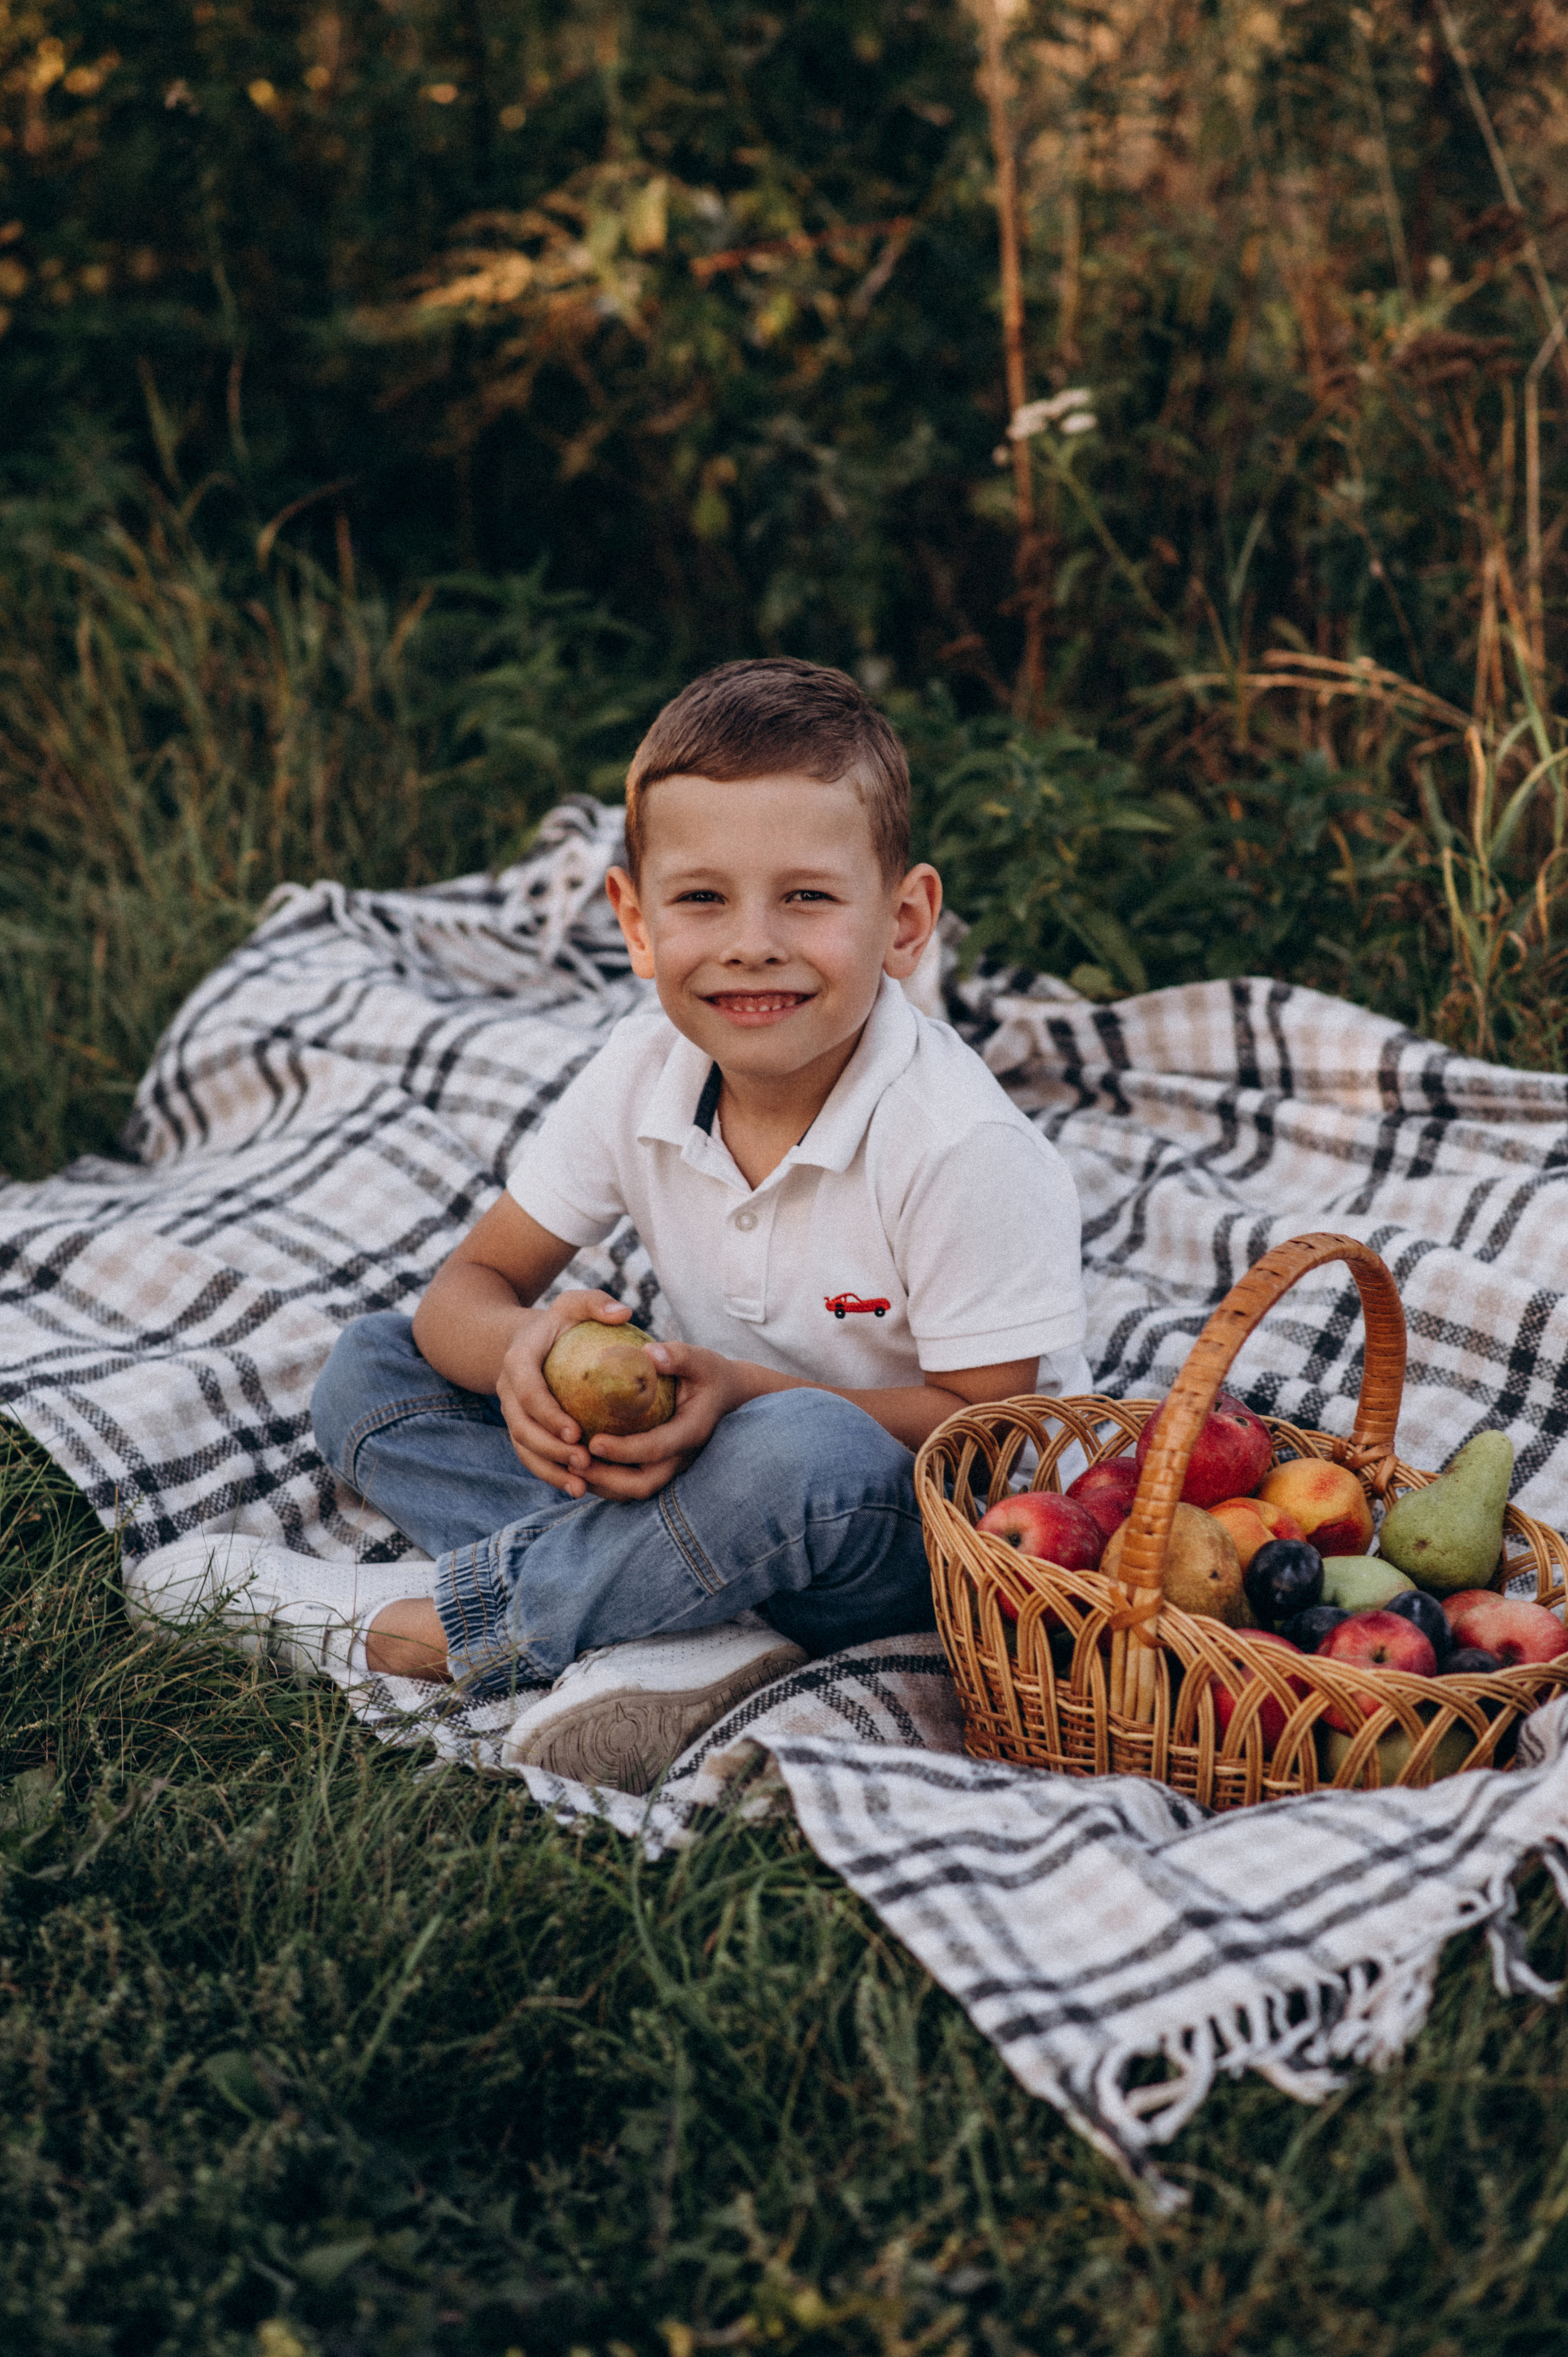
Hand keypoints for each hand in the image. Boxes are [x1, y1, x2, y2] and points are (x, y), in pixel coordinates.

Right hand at [495, 1288, 644, 1498]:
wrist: (525, 1340)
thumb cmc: (560, 1323)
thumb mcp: (575, 1304)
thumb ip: (596, 1303)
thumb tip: (623, 1313)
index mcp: (519, 1360)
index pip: (527, 1390)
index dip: (547, 1414)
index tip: (576, 1431)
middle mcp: (508, 1389)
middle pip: (522, 1426)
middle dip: (550, 1449)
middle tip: (585, 1461)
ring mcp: (511, 1412)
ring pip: (523, 1447)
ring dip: (549, 1469)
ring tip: (581, 1485)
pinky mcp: (520, 1428)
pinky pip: (530, 1456)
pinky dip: (550, 1473)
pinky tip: (579, 1487)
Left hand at [575, 1340, 754, 1499]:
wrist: (728, 1395)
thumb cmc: (710, 1374)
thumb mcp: (701, 1359)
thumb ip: (678, 1356)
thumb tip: (650, 1354)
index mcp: (690, 1432)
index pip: (655, 1449)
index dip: (624, 1450)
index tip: (593, 1442)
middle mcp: (681, 1457)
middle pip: (643, 1483)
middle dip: (606, 1479)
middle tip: (573, 1463)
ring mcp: (671, 1466)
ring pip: (634, 1490)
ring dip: (602, 1484)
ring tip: (569, 1467)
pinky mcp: (660, 1466)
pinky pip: (630, 1483)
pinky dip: (605, 1481)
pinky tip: (579, 1466)